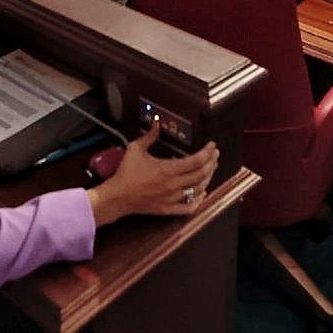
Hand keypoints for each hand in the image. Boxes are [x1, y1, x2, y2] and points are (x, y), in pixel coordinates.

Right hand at [88, 120, 217, 226]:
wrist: (117, 196)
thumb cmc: (126, 173)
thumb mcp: (136, 149)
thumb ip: (149, 136)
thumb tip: (156, 123)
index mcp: (168, 169)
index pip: (196, 160)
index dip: (207, 152)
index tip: (212, 146)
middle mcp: (173, 184)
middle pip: (201, 174)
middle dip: (211, 163)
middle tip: (215, 155)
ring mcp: (172, 198)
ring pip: (198, 189)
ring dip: (207, 178)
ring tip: (210, 169)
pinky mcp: (168, 209)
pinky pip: (188, 207)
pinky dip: (198, 201)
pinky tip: (202, 194)